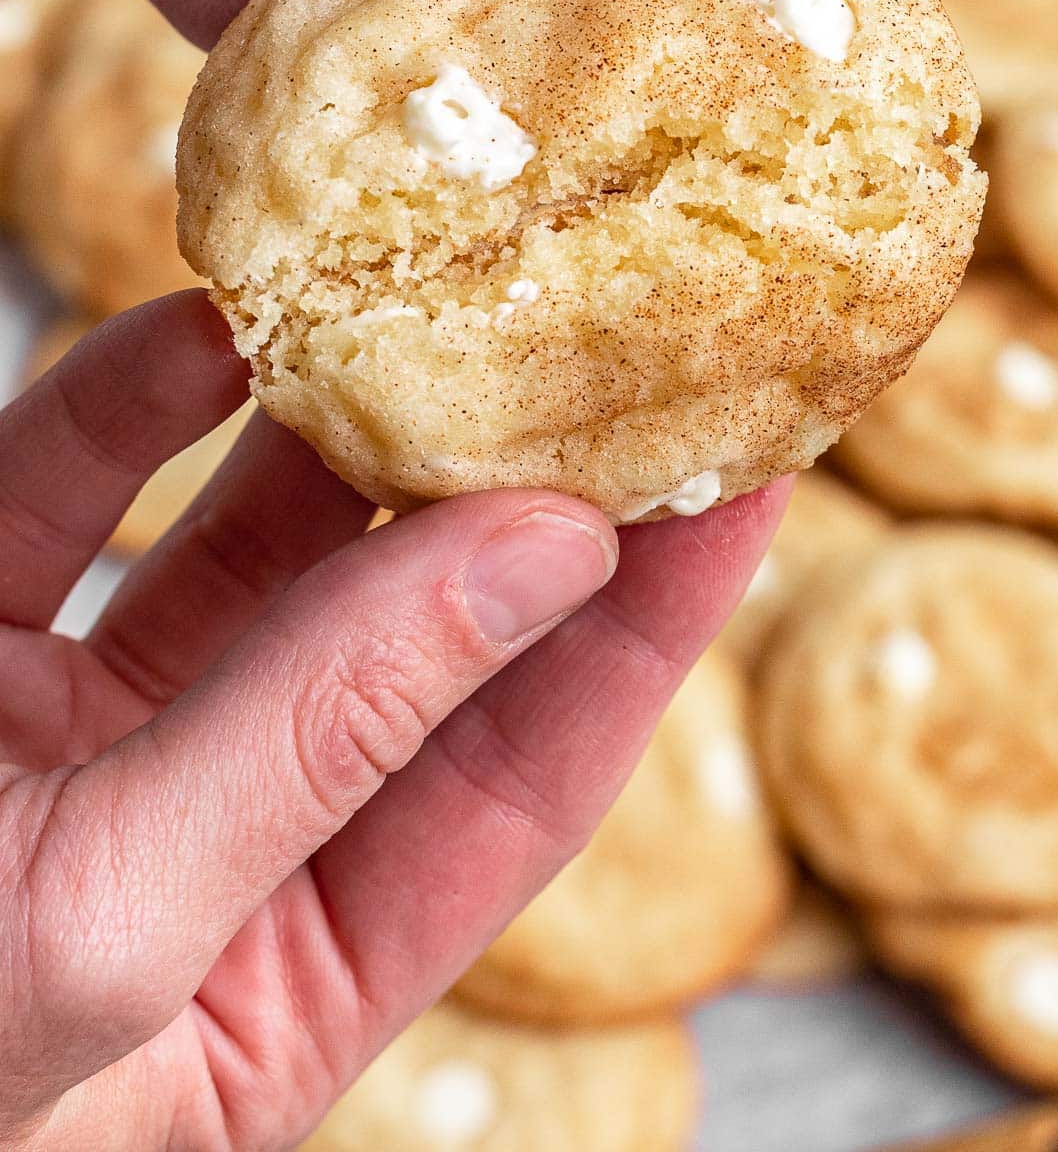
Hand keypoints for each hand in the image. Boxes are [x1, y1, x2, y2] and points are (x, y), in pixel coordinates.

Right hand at [0, 295, 784, 1144]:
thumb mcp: (109, 913)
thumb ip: (323, 728)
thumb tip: (549, 551)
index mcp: (279, 990)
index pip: (523, 781)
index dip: (648, 624)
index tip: (750, 468)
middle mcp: (200, 849)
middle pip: (396, 645)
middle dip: (499, 492)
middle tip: (614, 345)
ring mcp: (76, 739)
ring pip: (239, 554)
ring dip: (321, 428)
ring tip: (428, 305)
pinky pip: (58, 497)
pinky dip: (126, 408)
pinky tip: (201, 332)